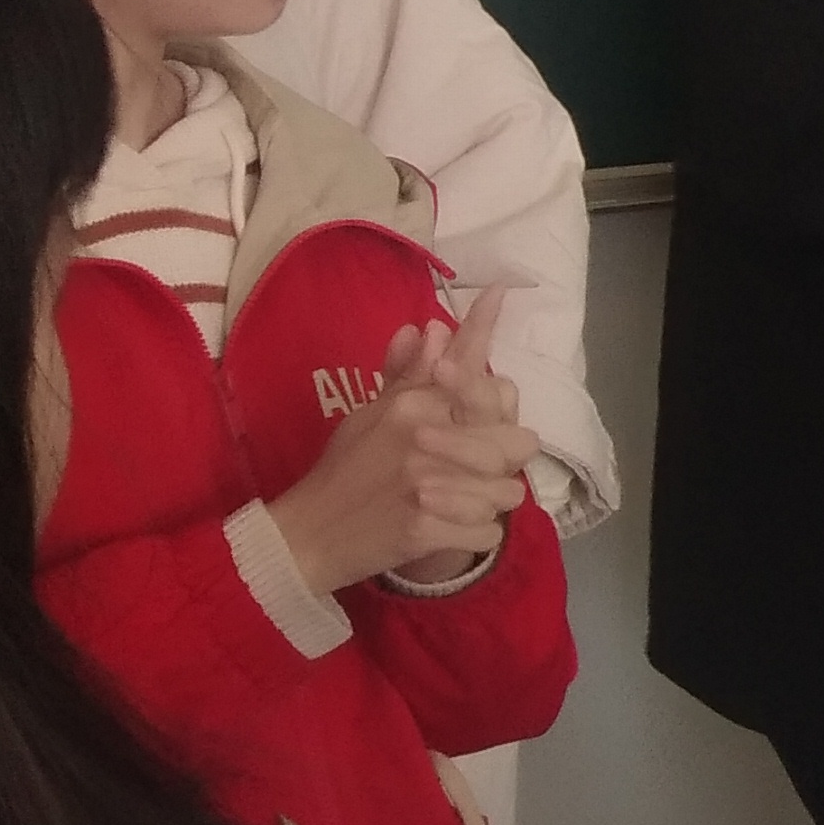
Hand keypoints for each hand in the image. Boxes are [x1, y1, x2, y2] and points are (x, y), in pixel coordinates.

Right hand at [264, 317, 538, 596]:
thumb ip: (406, 376)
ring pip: (508, 491)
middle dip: (509, 456)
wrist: (306, 535)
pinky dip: (474, 534)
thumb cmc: (343, 471)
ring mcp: (427, 484)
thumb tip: (428, 327)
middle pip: (516, 440)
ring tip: (462, 499)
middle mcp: (424, 438)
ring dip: (491, 500)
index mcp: (412, 407)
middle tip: (487, 465)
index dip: (484, 330)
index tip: (501, 289)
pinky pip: (488, 531)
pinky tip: (450, 527)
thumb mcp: (369, 417)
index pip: (466, 368)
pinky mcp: (427, 528)